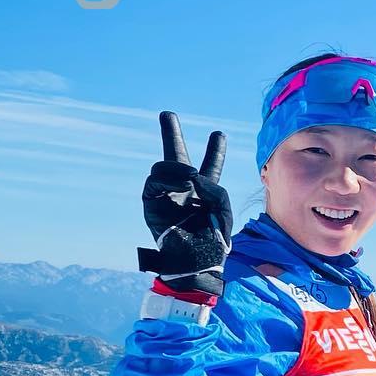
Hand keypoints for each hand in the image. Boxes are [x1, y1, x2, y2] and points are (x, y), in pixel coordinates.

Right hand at [137, 112, 232, 299]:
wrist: (194, 261)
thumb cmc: (212, 240)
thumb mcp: (224, 211)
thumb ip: (214, 187)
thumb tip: (192, 175)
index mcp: (206, 192)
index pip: (211, 167)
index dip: (215, 152)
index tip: (218, 135)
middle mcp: (185, 189)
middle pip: (176, 155)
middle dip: (170, 134)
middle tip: (166, 114)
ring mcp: (166, 194)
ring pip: (165, 165)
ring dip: (179, 168)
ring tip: (192, 178)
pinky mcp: (151, 201)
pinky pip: (155, 180)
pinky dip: (168, 179)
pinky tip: (182, 185)